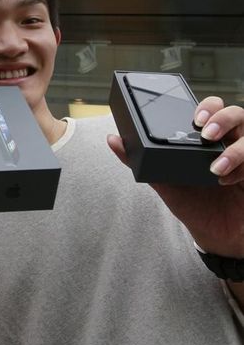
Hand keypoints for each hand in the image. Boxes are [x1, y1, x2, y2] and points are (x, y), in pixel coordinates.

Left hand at [108, 96, 243, 255]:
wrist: (217, 238)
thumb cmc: (192, 204)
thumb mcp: (164, 182)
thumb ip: (139, 160)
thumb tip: (113, 139)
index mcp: (208, 138)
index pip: (214, 108)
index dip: (209, 105)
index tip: (194, 118)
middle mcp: (230, 143)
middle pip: (238, 114)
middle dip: (223, 118)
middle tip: (205, 133)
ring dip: (235, 148)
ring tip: (214, 166)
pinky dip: (243, 167)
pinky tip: (227, 180)